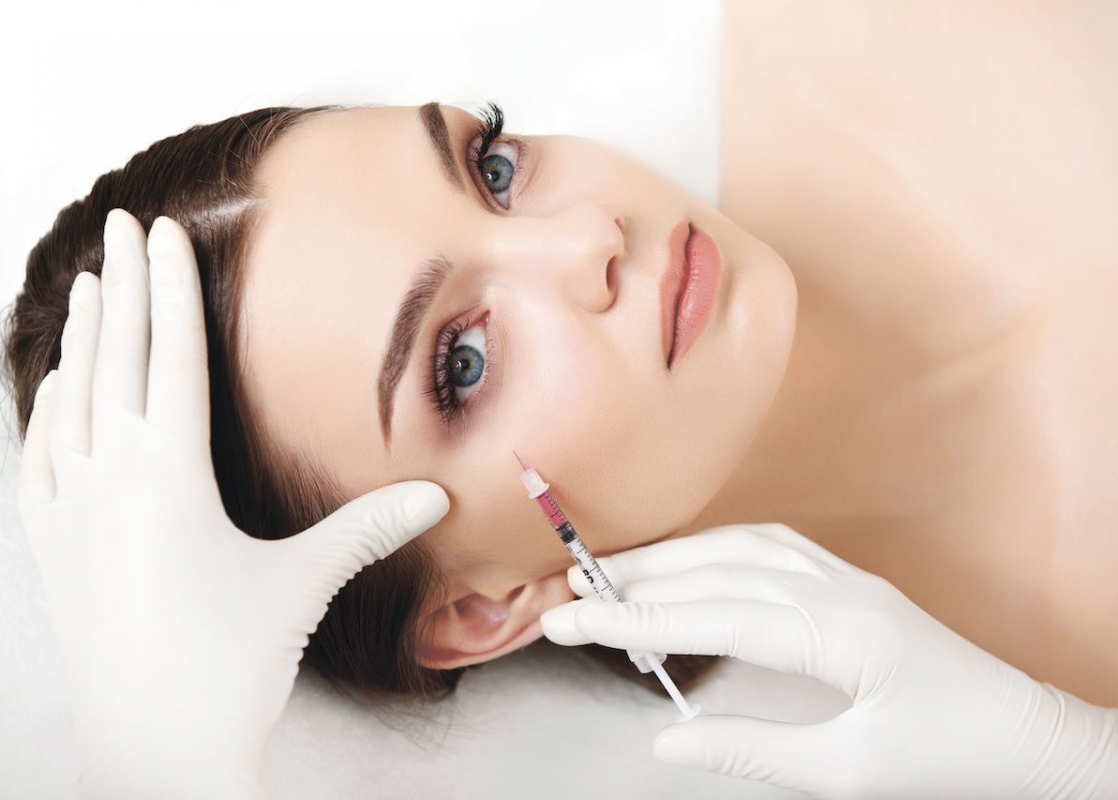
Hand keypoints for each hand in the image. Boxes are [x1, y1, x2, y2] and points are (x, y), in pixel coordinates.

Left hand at [17, 210, 448, 798]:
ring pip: (69, 399)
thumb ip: (365, 528)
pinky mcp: (49, 545)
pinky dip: (45, 408)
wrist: (148, 745)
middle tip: (120, 226)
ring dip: (82, 337)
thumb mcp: (299, 585)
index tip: (164, 232)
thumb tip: (434, 495)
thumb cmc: (222, 664)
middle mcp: (110, 479)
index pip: (172, 357)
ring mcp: (69, 511)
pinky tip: (51, 392)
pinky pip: (39, 455)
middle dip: (122, 285)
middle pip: (115, 360)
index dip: (172, 288)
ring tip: (90, 288)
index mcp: (169, 477)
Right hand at [541, 524, 1117, 798]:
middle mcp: (836, 589)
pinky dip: (715, 549)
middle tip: (567, 594)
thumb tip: (667, 740)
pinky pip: (769, 546)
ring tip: (612, 577)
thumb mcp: (846, 770)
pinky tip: (690, 562)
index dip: (630, 619)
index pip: (708, 616)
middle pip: (714, 571)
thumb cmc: (948, 755)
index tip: (566, 620)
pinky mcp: (849, 582)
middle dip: (635, 582)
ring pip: (738, 548)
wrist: (1027, 735)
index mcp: (836, 633)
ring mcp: (845, 577)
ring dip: (671, 558)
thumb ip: (750, 747)